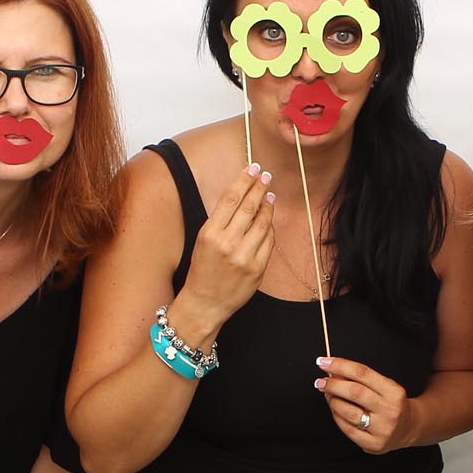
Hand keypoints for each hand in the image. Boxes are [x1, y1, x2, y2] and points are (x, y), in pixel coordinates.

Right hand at [177, 163, 275, 342]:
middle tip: (266, 175)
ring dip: (267, 205)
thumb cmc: (202, 270)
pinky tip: (268, 220)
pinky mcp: (257, 269)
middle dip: (259, 187)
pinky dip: (269, 228)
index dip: (244, 180)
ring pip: (262, 222)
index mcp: (209, 234)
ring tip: (269, 195)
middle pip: (248, 207)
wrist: (205, 303)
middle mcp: (227, 244)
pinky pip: (268, 241)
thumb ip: (221, 221)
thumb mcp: (203, 241)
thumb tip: (243, 197)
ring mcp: (244, 257)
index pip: (230, 199)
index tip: (253, 168)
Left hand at [316, 357, 417, 452]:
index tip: (324, 362)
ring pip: (349, 412)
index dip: (340, 365)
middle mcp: (390, 410)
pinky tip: (335, 410)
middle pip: (355, 392)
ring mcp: (382, 429)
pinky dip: (337, 417)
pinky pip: (348, 429)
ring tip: (328, 395)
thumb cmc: (391, 403)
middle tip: (321, 381)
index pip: (362, 373)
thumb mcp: (384, 386)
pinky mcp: (373, 444)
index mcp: (394, 392)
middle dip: (333, 385)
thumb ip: (361, 379)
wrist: (408, 427)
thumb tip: (334, 371)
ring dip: (333, 401)